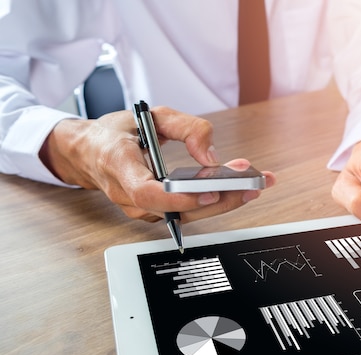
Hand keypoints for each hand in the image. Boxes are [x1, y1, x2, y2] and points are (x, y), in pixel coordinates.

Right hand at [40, 106, 274, 221]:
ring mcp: (141, 208)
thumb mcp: (151, 115)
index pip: (147, 193)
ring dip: (222, 202)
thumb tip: (210, 156)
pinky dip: (212, 202)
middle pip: (176, 210)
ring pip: (185, 216)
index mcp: (119, 165)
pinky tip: (235, 190)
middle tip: (250, 186)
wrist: (90, 152)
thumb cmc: (118, 133)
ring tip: (253, 186)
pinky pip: (185, 213)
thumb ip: (186, 128)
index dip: (180, 197)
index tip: (210, 192)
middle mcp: (128, 194)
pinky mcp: (154, 213)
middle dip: (219, 200)